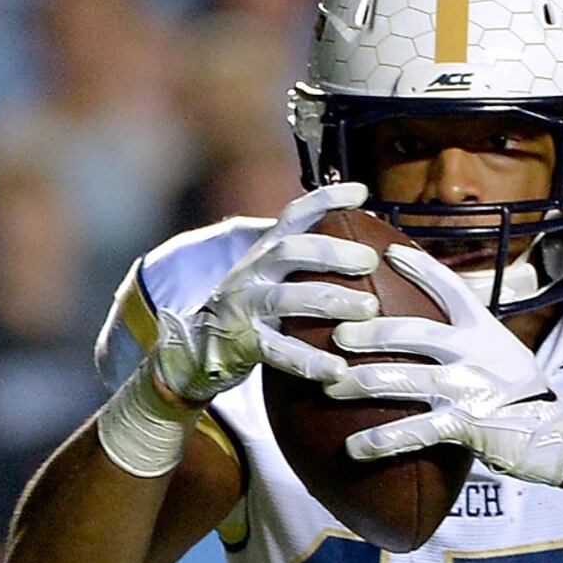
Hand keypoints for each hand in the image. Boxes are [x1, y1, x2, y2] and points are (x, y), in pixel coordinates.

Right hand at [145, 181, 376, 406]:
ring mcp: (243, 308)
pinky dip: (311, 362)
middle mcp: (251, 273)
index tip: (362, 193)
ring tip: (368, 310)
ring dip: (330, 301)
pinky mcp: (240, 344)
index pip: (294, 216)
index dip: (326, 199)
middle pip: (291, 249)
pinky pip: (278, 352)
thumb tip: (364, 239)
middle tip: (370, 261)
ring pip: (285, 298)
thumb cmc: (247, 310)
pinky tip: (339, 369)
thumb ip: (303, 258)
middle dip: (333, 252)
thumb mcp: (268, 275)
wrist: (193, 351)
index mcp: (263, 252)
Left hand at [327, 245, 562, 477]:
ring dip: (360, 383)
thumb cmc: (521, 396)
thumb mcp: (499, 354)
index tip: (389, 250)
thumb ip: (465, 339)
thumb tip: (422, 330)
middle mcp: (475, 352)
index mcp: (483, 330)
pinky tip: (354, 448)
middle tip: (336, 334)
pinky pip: (414, 431)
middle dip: (370, 331)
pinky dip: (380, 440)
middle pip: (414, 331)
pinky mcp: (466, 424)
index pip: (450, 288)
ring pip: (404, 378)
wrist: (559, 436)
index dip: (420, 268)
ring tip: (330, 388)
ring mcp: (469, 387)